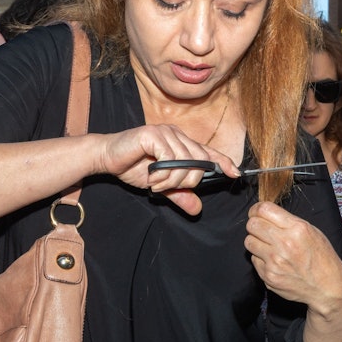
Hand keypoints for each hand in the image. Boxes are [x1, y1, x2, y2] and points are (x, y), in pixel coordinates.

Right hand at [98, 125, 239, 215]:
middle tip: (167, 187)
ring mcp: (165, 132)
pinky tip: (151, 175)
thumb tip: (197, 209)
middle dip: (188, 180)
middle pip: (200, 160)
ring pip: (186, 160)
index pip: (208, 152)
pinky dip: (163, 172)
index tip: (236, 173)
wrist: (106, 158)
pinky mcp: (153, 133)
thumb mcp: (161, 185)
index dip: (223, 161)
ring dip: (172, 179)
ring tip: (157, 183)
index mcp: (181, 143)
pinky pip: (169, 156)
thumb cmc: (133, 167)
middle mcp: (176, 134)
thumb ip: (179, 194)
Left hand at [244, 202, 341, 310]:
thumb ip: (288, 222)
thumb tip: (264, 214)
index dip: (256, 209)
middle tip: (262, 229)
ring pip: (248, 241)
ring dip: (256, 241)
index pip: (263, 209)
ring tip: (268, 245)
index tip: (256, 212)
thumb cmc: (322, 258)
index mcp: (297, 229)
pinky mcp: (268, 276)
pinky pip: (254, 259)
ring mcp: (274, 262)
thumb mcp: (312, 231)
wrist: (327, 288)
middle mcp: (284, 244)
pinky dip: (261, 258)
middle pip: (252, 224)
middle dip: (255, 224)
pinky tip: (274, 261)